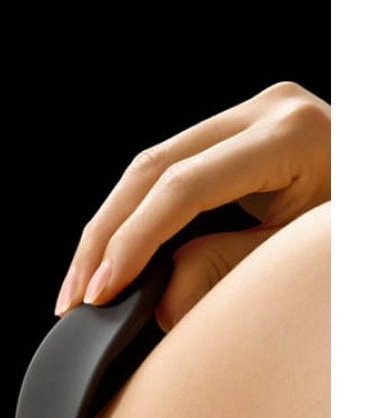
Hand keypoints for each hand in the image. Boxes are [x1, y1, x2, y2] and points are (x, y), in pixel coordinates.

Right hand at [54, 81, 329, 330]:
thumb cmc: (356, 231)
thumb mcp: (300, 256)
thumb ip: (230, 271)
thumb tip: (161, 305)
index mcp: (288, 134)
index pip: (183, 186)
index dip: (133, 241)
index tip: (100, 291)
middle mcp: (262, 112)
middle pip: (150, 168)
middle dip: (104, 236)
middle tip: (74, 293)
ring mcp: (246, 118)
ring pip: (148, 168)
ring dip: (109, 228)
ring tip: (82, 281)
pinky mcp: (234, 136)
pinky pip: (167, 173)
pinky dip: (136, 217)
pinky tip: (113, 253)